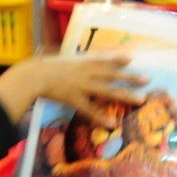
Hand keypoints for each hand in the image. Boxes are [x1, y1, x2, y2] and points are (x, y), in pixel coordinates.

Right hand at [3, 53, 143, 127]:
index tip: (130, 58)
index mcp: (79, 63)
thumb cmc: (38, 67)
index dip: (116, 60)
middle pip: (111, 75)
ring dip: (125, 95)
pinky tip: (113, 123)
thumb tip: (56, 52)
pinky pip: (91, 110)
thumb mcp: (53, 59)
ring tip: (141, 100)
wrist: (30, 76)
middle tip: (147, 80)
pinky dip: (101, 117)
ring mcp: (82, 86)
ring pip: (108, 90)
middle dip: (130, 77)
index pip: (101, 61)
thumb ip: (60, 58)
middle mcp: (84, 73)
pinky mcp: (75, 99)